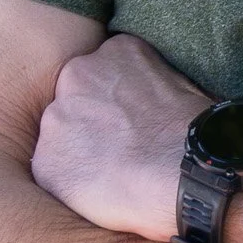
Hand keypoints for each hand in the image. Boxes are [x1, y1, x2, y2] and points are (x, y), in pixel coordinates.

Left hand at [31, 34, 207, 240]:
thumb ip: (150, 84)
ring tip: (116, 172)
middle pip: (76, 99)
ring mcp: (56, 119)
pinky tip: (104, 191)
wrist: (185, 173)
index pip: (104, 74)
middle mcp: (77, 76)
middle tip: (122, 147)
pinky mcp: (46, 162)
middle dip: (92, 122)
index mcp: (115, 51)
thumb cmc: (196, 133)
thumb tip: (152, 103)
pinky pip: (54, 173)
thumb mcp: (180, 82)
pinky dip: (73, 184)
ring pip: (61, 136)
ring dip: (80, 152)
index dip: (118, 102)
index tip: (133, 121)